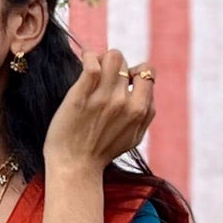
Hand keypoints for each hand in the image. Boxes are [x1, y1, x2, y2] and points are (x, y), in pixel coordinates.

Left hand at [43, 49, 154, 176]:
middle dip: (113, 65)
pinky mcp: (81, 96)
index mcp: (141, 111)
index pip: (148, 72)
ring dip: (101, 58)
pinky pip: (92, 64)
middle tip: (101, 77)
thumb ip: (145, 112)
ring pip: (112, 57)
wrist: (74, 165)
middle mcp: (125, 103)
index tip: (121, 81)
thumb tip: (146, 88)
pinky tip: (85, 63)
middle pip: (125, 62)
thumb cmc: (101, 151)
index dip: (134, 71)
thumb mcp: (134, 136)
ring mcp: (104, 99)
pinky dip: (89, 57)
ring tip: (92, 70)